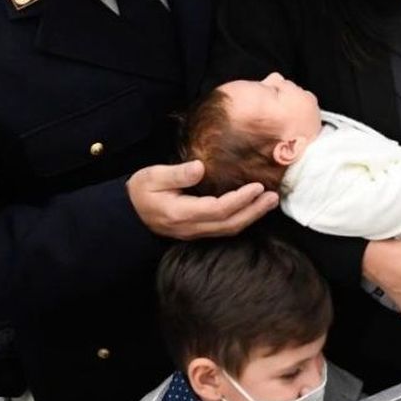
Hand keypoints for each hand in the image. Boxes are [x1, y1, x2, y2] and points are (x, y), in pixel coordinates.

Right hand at [127, 160, 278, 239]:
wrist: (127, 215)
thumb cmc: (139, 192)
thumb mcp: (152, 177)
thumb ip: (177, 174)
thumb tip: (200, 167)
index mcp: (181, 213)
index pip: (218, 210)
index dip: (240, 199)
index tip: (257, 186)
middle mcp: (191, 227)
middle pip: (229, 224)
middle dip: (254, 211)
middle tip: (274, 198)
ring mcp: (195, 233)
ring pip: (229, 229)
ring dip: (251, 216)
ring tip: (269, 203)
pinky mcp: (197, 231)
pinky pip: (224, 229)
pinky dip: (241, 219)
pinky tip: (252, 209)